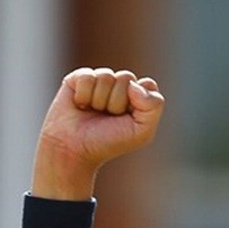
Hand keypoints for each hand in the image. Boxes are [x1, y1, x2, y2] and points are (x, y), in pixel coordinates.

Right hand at [31, 68, 164, 200]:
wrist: (74, 151)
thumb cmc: (108, 143)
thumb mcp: (142, 132)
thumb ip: (153, 105)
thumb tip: (133, 84)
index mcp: (138, 96)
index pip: (147, 85)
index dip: (138, 103)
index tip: (126, 120)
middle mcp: (119, 85)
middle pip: (126, 78)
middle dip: (116, 102)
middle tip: (106, 118)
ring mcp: (99, 80)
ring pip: (106, 76)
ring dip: (98, 100)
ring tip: (92, 113)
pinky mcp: (78, 78)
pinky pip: (87, 77)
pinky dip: (83, 95)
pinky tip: (80, 106)